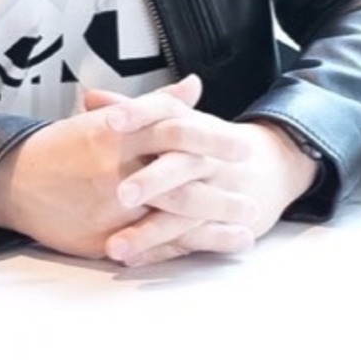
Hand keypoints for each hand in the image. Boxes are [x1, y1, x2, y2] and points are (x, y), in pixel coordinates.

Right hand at [0, 75, 251, 258]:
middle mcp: (115, 167)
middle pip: (177, 173)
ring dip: (212, 220)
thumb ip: (156, 103)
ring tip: (247, 226)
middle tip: (253, 188)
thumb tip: (195, 85)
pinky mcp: (104, 237)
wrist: (14, 180)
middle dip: (218, 183)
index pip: (173, 128)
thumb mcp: (109, 118)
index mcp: (118, 132)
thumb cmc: (67, 146)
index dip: (210, 136)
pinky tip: (213, 249)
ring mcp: (110, 206)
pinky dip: (185, 247)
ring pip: (169, 213)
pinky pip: (151, 244)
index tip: (242, 143)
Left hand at [96, 105, 319, 268]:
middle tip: (121, 193)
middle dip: (152, 180)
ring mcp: (217, 191)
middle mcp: (206, 156)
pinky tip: (138, 261)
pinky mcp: (222, 222)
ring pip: (186, 211)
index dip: (139, 113)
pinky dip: (166, 251)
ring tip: (116, 246)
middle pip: (180, 164)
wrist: (270, 164)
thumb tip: (90, 98)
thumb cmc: (208, 142)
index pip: (166, 111)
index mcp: (191, 123)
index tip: (109, 120)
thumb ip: (135, 111)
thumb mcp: (180, 120)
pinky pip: (195, 240)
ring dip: (151, 230)